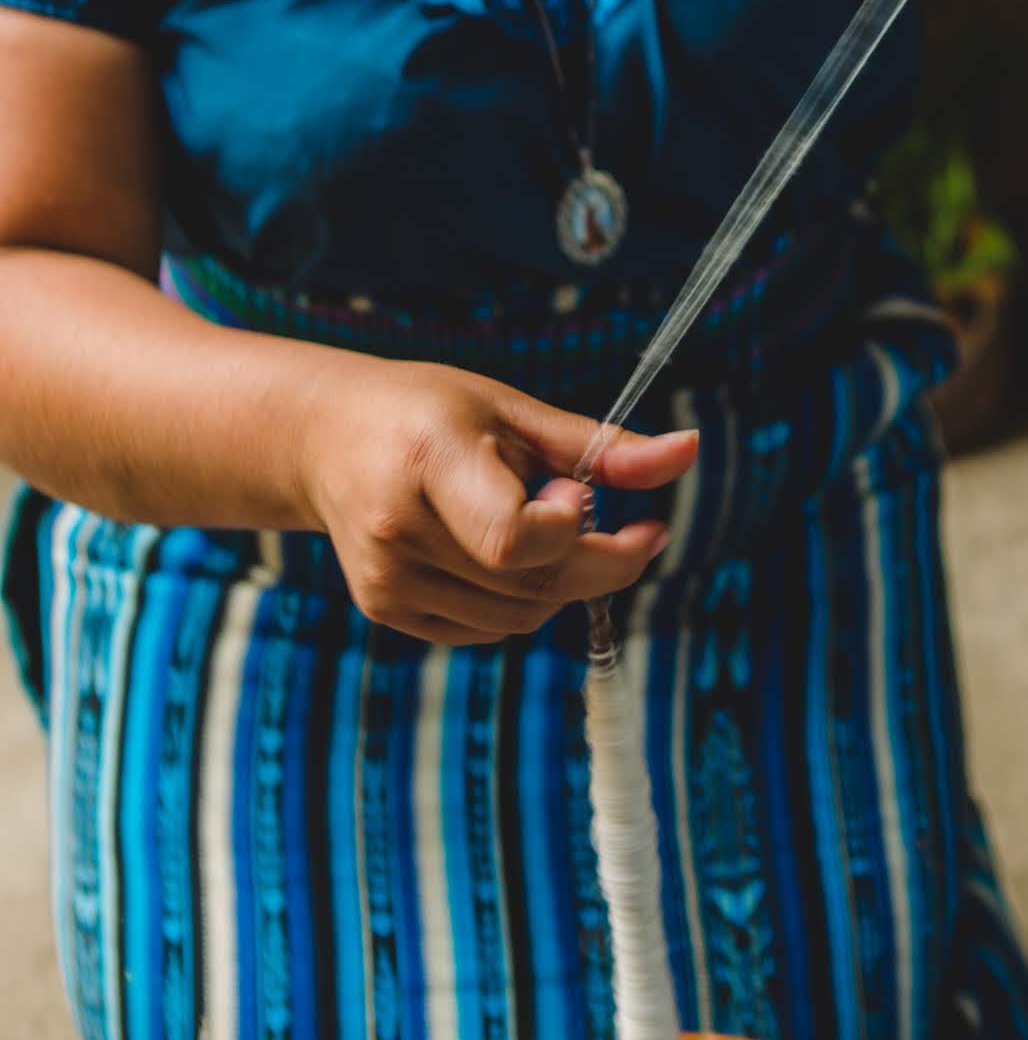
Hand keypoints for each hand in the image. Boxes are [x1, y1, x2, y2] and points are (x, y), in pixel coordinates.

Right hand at [294, 354, 696, 646]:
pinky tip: (504, 553)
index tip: (582, 494)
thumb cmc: (432, 413)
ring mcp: (385, 578)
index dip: (570, 530)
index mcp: (429, 460)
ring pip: (521, 616)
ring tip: (546, 525)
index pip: (515, 539)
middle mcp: (397, 528)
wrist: (327, 438)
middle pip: (532, 584)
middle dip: (597, 560)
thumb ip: (603, 448)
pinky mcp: (385, 609)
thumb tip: (689, 451)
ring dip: (562, 582)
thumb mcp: (515, 410)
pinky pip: (490, 628)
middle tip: (616, 522)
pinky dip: (522, 600)